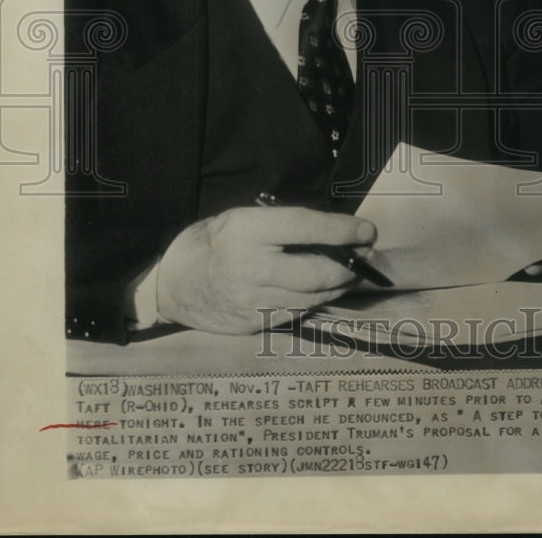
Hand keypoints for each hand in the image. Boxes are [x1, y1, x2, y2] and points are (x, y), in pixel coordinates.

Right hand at [156, 206, 376, 334]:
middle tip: (366, 255)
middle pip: (317, 272)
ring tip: (353, 272)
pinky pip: (299, 312)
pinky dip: (319, 300)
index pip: (306, 228)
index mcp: (247, 232)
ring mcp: (254, 302)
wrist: (174, 284)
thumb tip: (332, 231)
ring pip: (313, 297)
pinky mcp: (255, 324)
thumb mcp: (242, 217)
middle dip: (350, 265)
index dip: (342, 230)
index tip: (367, 230)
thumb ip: (282, 224)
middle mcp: (252, 269)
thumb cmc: (211, 241)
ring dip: (340, 285)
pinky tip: (326, 290)